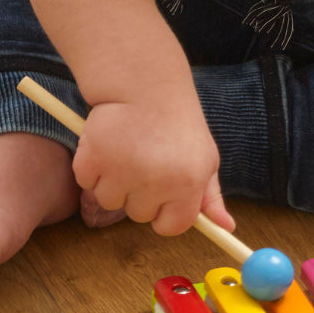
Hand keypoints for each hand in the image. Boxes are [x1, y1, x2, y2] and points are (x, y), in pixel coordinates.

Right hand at [71, 89, 232, 235]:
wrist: (145, 84)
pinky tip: (109, 143)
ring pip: (109, 201)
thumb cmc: (178, 125)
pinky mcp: (92, 159)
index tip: (163, 195)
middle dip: (139, 192)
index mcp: (189, 183)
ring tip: (128, 149)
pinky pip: (87, 182)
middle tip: (147, 159)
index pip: (171, 227)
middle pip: (138, 215)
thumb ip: (210, 197)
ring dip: (114, 180)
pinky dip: (92, 166)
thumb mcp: (205, 158)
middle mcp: (156, 181)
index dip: (164, 213)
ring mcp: (122, 171)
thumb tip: (227, 228)